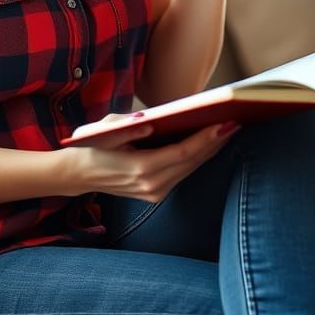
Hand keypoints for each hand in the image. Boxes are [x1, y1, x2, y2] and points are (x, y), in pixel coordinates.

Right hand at [59, 117, 241, 202]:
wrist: (78, 174)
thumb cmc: (92, 144)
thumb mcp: (104, 129)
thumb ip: (127, 124)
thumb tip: (151, 121)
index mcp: (140, 168)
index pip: (182, 153)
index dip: (206, 139)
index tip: (224, 123)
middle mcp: (151, 185)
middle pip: (192, 162)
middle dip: (216, 142)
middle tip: (236, 120)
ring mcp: (154, 192)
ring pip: (191, 168)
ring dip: (211, 149)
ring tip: (228, 128)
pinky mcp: (156, 194)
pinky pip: (183, 172)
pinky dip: (197, 157)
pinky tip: (209, 142)